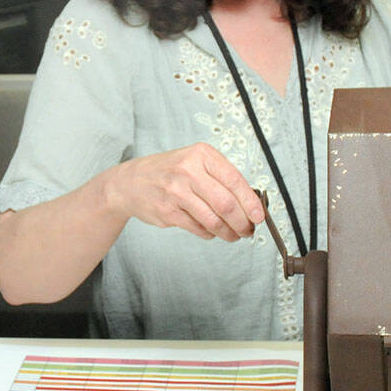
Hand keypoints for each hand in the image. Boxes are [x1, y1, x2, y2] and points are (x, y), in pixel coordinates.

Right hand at [106, 143, 264, 241]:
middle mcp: (188, 171)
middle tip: (248, 229)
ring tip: (234, 235)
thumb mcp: (194, 162)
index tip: (259, 216)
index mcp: (200, 155)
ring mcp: (176, 192)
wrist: (130, 182)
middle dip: (243, 222)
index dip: (251, 202)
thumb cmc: (169, 172)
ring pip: (214, 220)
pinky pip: (199, 228)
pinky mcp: (168, 212)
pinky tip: (212, 231)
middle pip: (226, 203)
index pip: (234, 180)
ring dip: (229, 232)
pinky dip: (210, 234)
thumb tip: (250, 203)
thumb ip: (220, 178)